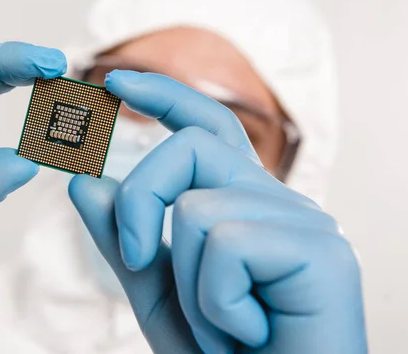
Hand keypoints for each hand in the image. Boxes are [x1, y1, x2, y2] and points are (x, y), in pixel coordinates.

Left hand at [69, 71, 366, 352]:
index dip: (164, 96)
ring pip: (199, 209)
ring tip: (226, 327)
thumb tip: (84, 181)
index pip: (207, 129)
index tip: (116, 80)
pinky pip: (228, 245)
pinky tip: (249, 333)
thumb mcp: (159, 294)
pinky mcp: (322, 251)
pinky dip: (217, 305)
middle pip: (189, 147)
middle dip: (142, 200)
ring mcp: (305, 223)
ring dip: (189, 286)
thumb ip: (124, 237)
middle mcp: (279, 202)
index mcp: (245, 205)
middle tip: (136, 257)